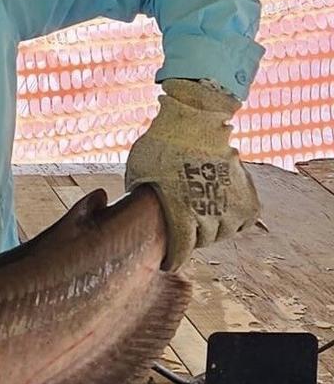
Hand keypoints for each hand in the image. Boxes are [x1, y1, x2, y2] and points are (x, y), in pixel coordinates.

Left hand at [126, 78, 260, 270]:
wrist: (192, 120)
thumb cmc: (158, 147)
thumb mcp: (137, 177)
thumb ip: (141, 201)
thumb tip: (137, 218)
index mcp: (180, 211)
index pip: (181, 249)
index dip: (173, 258)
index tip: (168, 263)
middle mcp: (208, 211)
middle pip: (203, 240)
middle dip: (191, 238)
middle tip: (183, 231)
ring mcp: (231, 201)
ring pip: (225, 231)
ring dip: (213, 229)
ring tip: (200, 219)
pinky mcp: (246, 190)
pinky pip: (246, 219)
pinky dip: (236, 220)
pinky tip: (222, 214)